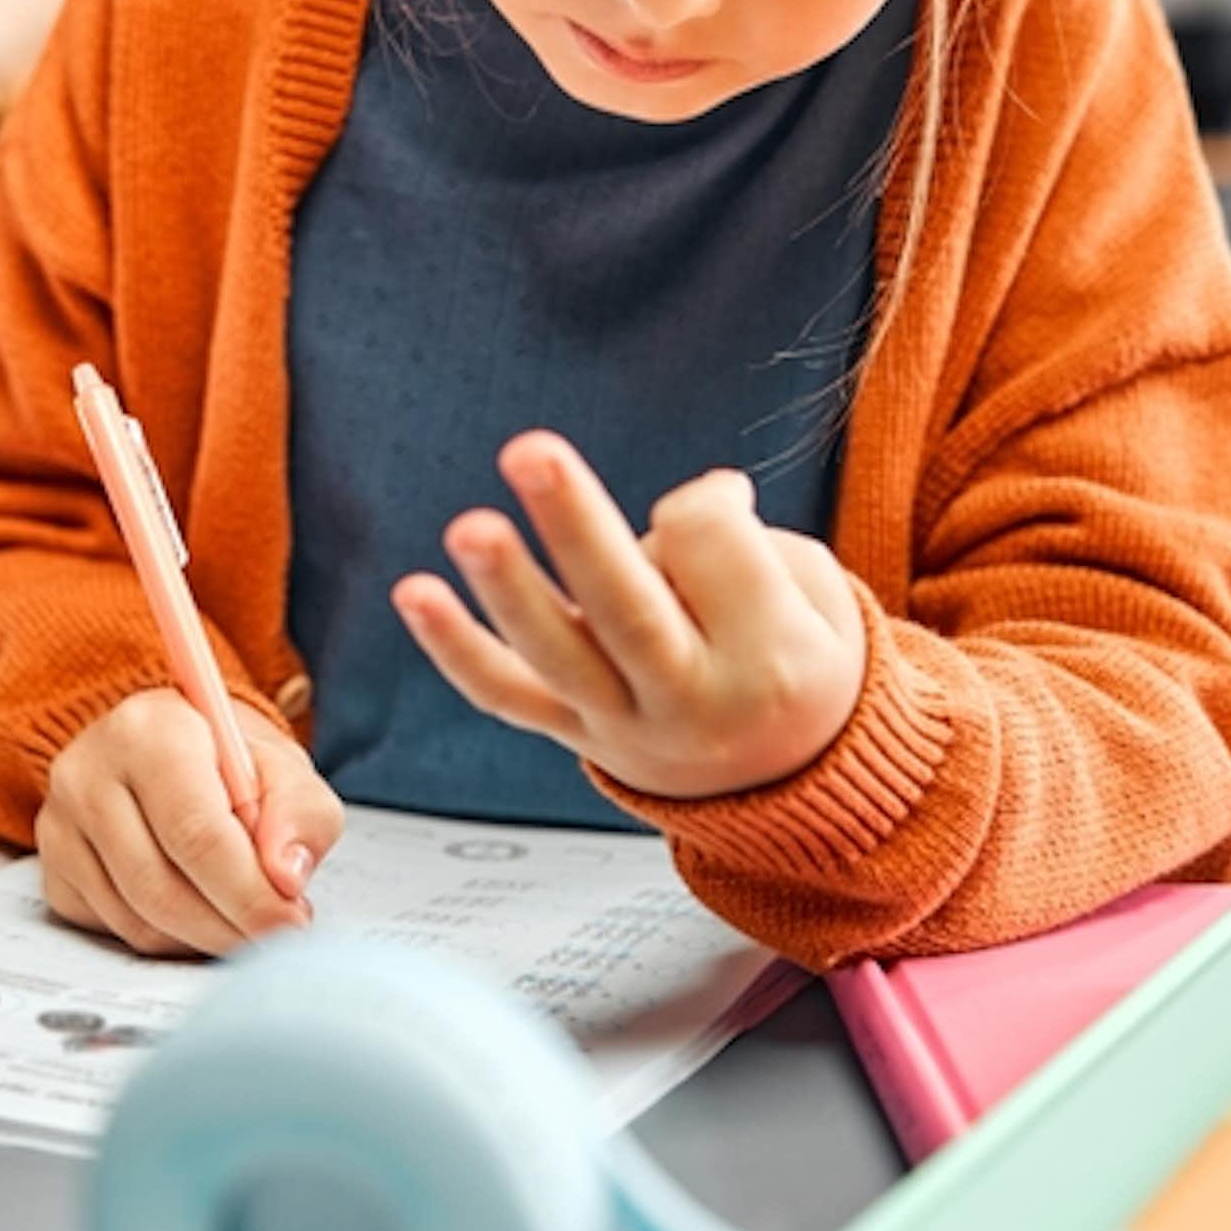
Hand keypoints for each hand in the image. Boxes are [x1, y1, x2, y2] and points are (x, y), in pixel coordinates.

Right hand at [37, 690, 344, 957]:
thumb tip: (285, 876)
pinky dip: (167, 937)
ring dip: (202, 937)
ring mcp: (60, 824)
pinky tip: (195, 906)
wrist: (171, 751)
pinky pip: (115, 931)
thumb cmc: (228, 760)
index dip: (249, 891)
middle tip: (274, 935)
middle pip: (162, 887)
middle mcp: (88, 772)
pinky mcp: (54, 869)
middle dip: (229, 927)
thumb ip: (300, 814)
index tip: (290, 920)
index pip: (196, 831)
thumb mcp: (284, 768)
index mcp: (149, 730)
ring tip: (240, 915)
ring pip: (138, 920)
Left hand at [391, 431, 867, 799]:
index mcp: (770, 662)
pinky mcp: (575, 733)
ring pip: (559, 656)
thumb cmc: (800, 657)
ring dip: (507, 589)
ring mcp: (627, 727)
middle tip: (530, 449)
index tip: (722, 505)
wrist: (793, 781)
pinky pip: (508, 695)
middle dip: (576, 527)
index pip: (712, 546)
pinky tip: (412, 592)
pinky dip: (456, 648)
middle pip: (628, 608)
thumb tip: (701, 502)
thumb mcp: (818, 601)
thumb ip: (753, 548)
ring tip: (468, 528)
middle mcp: (694, 702)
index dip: (709, 502)